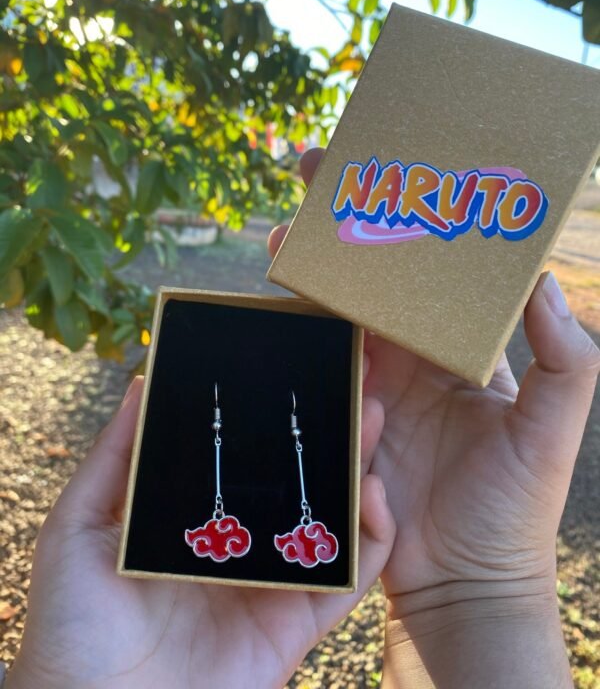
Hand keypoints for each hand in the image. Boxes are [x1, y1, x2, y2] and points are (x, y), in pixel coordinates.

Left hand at [8, 379, 394, 688]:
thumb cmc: (72, 622)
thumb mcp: (81, 526)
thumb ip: (115, 458)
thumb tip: (140, 383)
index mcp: (198, 517)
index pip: (249, 457)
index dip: (276, 417)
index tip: (297, 370)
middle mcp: (243, 544)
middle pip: (300, 479)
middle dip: (329, 430)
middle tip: (351, 382)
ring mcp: (273, 581)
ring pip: (333, 518)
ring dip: (360, 467)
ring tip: (371, 417)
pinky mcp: (297, 624)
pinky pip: (349, 578)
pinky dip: (374, 537)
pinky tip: (373, 491)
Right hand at [269, 148, 599, 687]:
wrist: (465, 583)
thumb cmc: (514, 508)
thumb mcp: (549, 431)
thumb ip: (563, 359)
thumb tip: (543, 283)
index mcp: (456, 350)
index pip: (429, 275)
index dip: (408, 229)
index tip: (393, 184)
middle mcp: (411, 360)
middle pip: (371, 285)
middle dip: (344, 236)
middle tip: (315, 183)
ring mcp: (371, 389)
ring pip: (334, 319)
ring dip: (308, 278)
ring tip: (284, 237)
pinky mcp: (341, 422)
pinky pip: (314, 373)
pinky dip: (292, 338)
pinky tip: (271, 307)